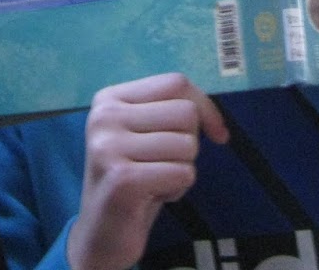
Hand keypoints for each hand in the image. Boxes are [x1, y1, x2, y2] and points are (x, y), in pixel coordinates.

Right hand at [67, 73, 228, 269]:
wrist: (100, 235)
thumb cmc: (133, 181)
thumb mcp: (145, 136)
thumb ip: (170, 114)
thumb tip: (218, 125)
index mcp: (109, 99)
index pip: (175, 83)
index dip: (205, 107)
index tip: (216, 134)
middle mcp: (104, 116)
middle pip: (185, 113)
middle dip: (189, 144)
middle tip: (162, 165)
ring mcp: (109, 147)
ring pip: (188, 145)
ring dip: (181, 170)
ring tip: (154, 181)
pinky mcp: (122, 179)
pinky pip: (182, 173)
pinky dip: (177, 190)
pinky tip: (151, 196)